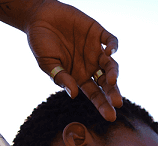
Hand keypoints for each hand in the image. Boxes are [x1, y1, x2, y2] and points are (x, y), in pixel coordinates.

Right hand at [25, 1, 121, 120]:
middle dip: (113, 93)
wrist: (39, 17)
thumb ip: (61, 78)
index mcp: (79, 77)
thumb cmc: (41, 44)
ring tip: (112, 80)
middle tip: (117, 103)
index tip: (110, 116)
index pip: (95, 94)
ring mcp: (95, 49)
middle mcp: (90, 66)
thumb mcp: (47, 64)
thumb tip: (74, 94)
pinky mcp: (97, 32)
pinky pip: (110, 40)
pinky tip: (109, 53)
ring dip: (113, 72)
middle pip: (106, 83)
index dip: (103, 105)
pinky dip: (113, 46)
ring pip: (110, 64)